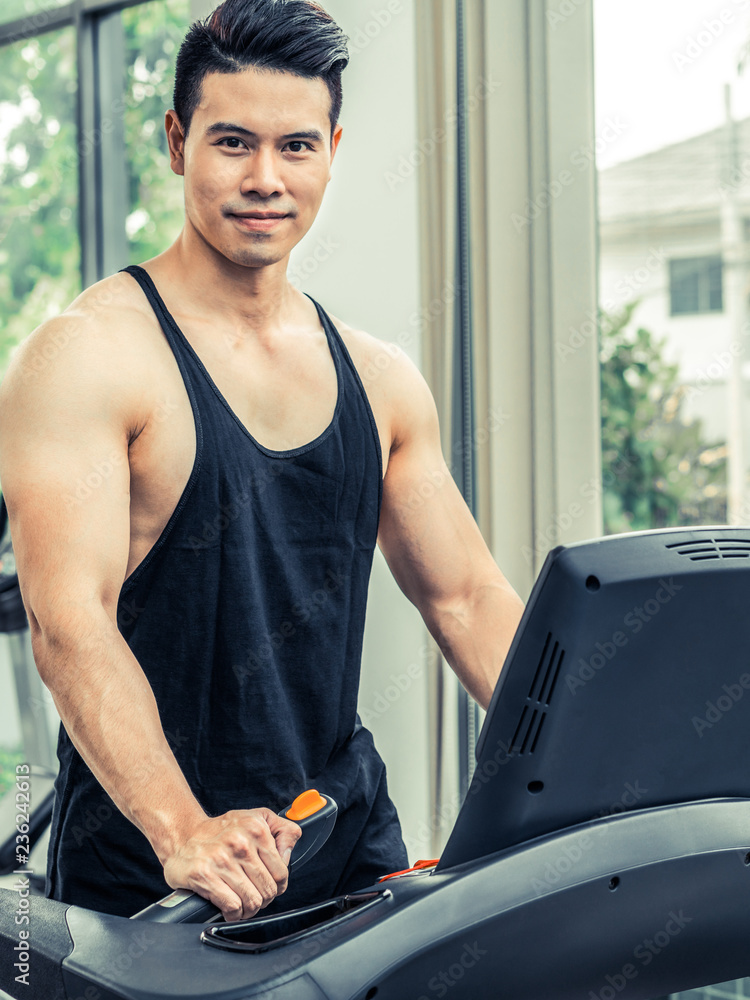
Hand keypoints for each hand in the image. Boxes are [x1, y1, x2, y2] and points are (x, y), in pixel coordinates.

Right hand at [162, 808, 301, 921]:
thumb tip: (290, 852)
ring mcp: (221, 859)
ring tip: (243, 904)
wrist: (183, 835)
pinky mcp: (204, 875)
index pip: (281, 871)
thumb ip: (282, 830)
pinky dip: (234, 914)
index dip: (279, 885)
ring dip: (249, 909)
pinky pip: (232, 907)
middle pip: (268, 889)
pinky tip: (230, 908)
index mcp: (256, 828)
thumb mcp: (255, 818)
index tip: (270, 886)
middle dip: (264, 899)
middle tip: (255, 896)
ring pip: (252, 901)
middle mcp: (240, 842)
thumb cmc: (221, 830)